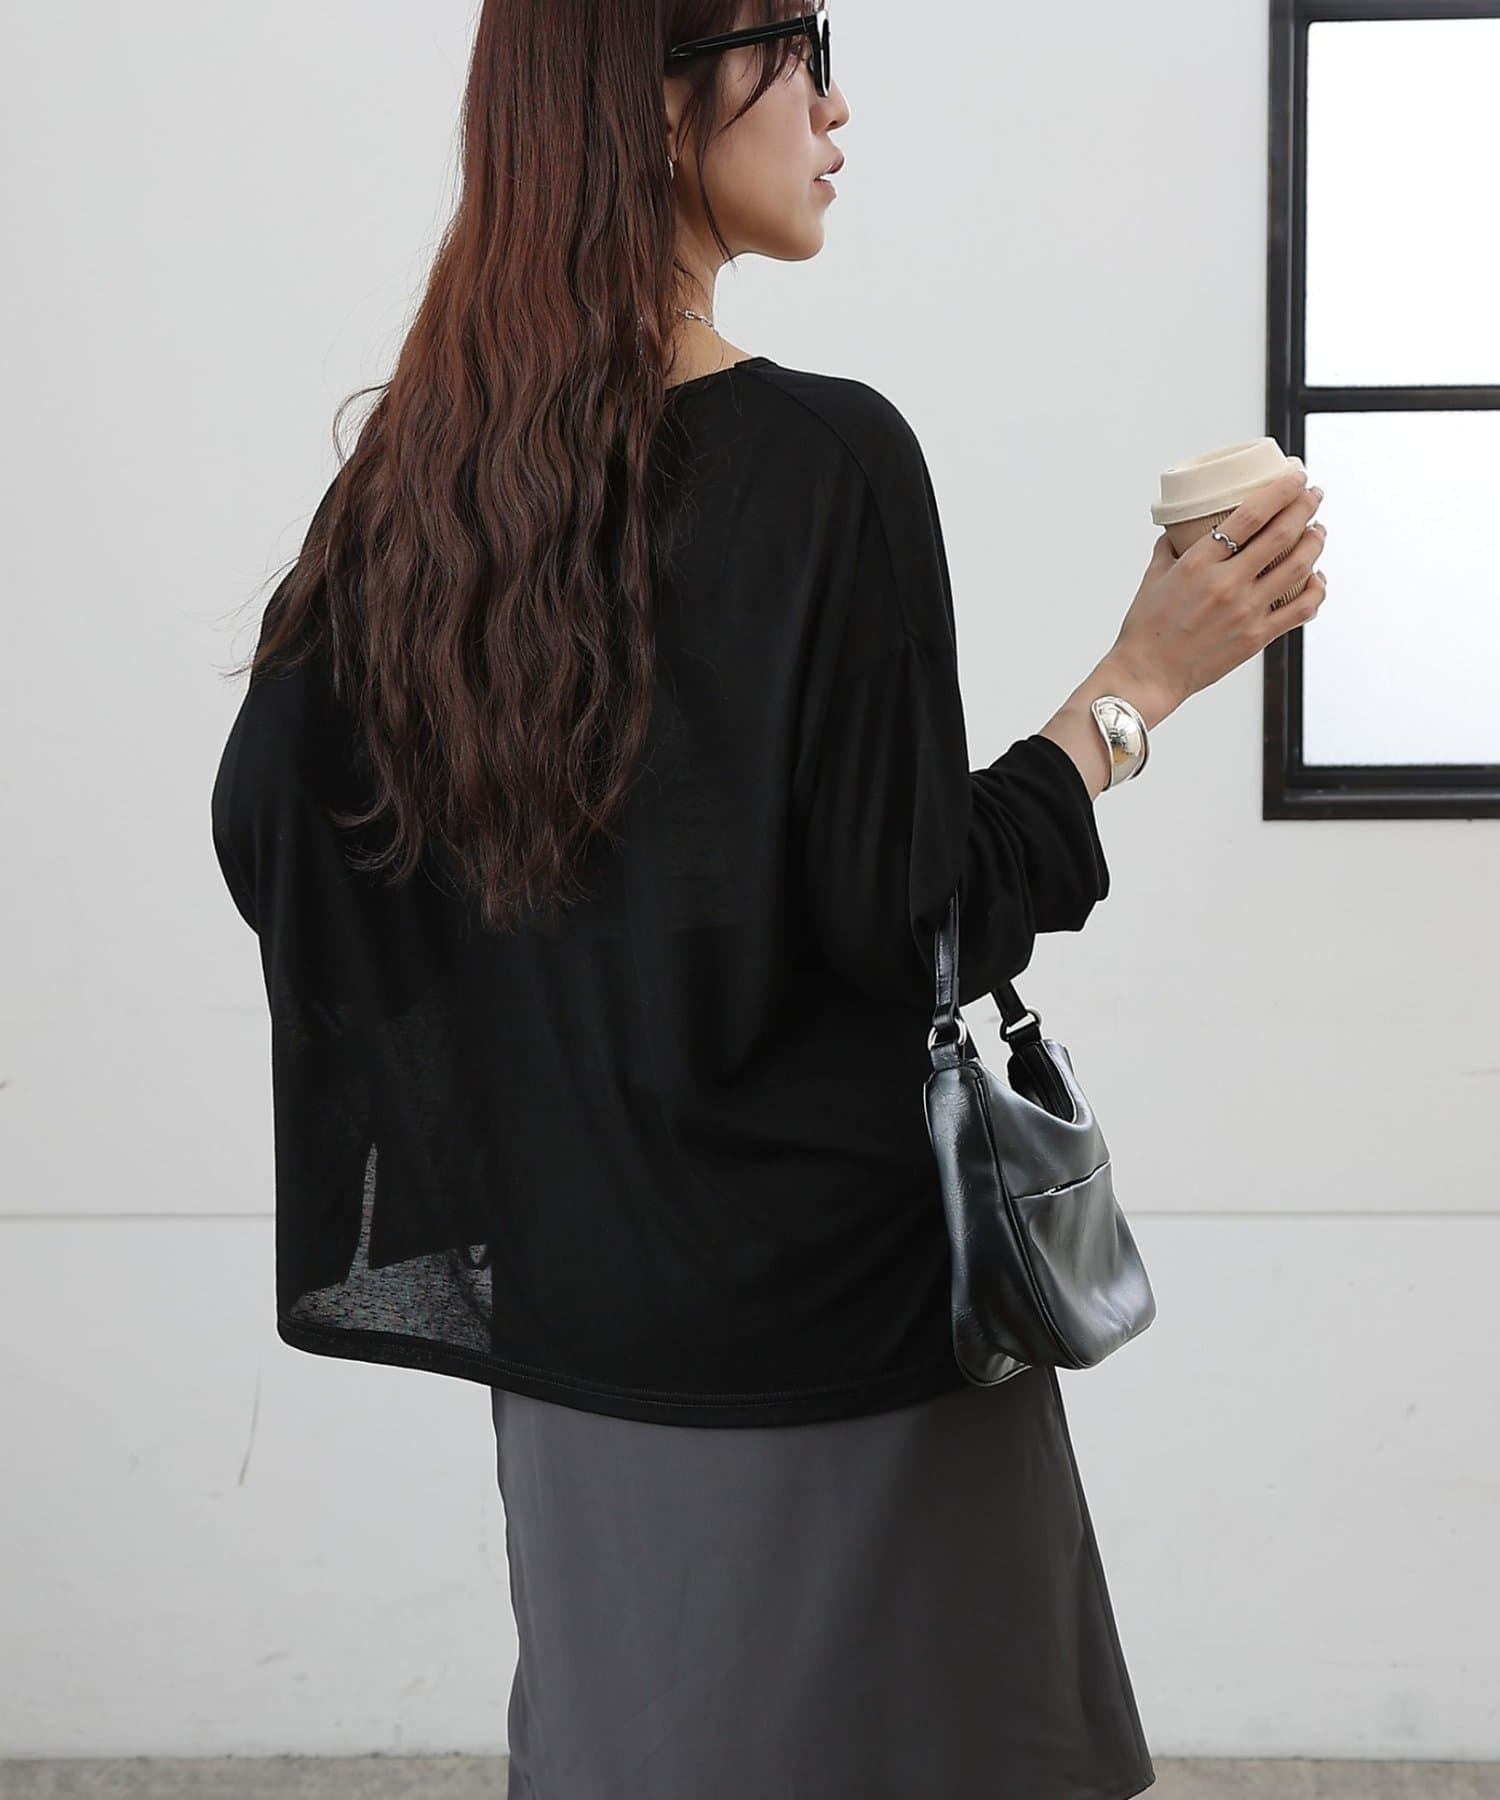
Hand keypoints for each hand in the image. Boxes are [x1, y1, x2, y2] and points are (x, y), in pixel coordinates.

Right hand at [1111, 469, 1328, 714]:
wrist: (1148, 674)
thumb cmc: (1146, 630)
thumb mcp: (1152, 578)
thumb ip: (1169, 550)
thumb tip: (1178, 531)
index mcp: (1198, 564)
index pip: (1250, 515)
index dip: (1280, 491)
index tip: (1295, 477)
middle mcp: (1226, 584)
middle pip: (1281, 534)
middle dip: (1305, 507)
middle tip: (1313, 495)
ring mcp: (1245, 611)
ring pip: (1298, 567)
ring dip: (1315, 542)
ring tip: (1318, 531)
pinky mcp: (1257, 636)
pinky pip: (1300, 610)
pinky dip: (1316, 590)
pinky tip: (1318, 579)